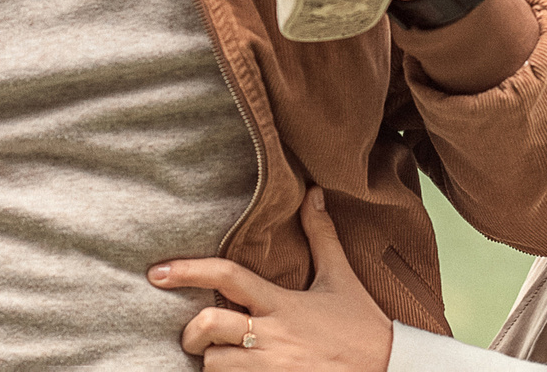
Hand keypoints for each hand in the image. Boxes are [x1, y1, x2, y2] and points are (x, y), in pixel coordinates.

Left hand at [152, 189, 393, 370]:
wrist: (389, 371)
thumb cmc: (361, 327)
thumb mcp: (341, 278)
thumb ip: (321, 236)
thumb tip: (314, 193)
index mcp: (282, 303)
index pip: (228, 278)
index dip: (189, 271)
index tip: (157, 272)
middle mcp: (271, 337)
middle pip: (208, 328)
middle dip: (192, 333)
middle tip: (194, 335)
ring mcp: (271, 370)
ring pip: (214, 367)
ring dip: (212, 363)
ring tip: (223, 358)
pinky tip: (239, 371)